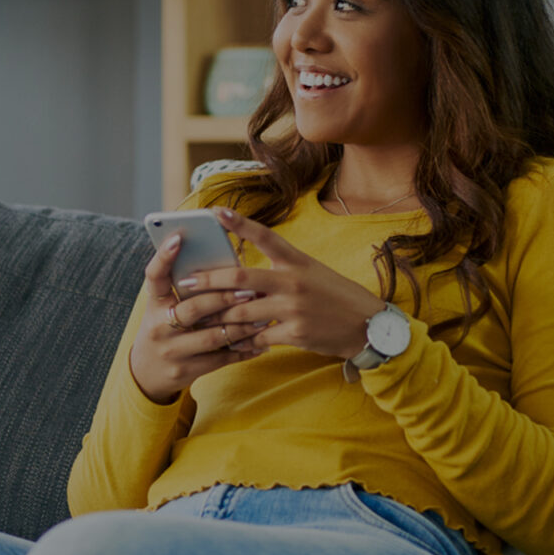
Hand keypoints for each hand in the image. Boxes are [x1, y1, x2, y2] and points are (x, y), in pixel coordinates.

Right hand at [128, 231, 266, 404]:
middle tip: (249, 290)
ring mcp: (171, 350)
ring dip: (241, 326)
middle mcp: (158, 326)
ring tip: (264, 317)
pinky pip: (220, 359)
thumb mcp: (165, 307)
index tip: (179, 237)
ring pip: (213, 335)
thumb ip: (186, 289)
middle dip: (224, 298)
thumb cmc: (165, 328)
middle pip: (194, 307)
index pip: (154, 276)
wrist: (146, 372)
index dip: (164, 256)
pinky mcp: (185, 370)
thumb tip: (223, 263)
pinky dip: (242, 350)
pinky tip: (260, 343)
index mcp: (154, 304)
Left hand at [187, 206, 387, 359]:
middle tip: (185, 283)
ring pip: (242, 312)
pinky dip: (242, 341)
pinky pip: (257, 338)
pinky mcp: (295, 334)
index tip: (216, 212)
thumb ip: (280, 270)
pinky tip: (230, 343)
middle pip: (240, 277)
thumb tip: (242, 273)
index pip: (265, 237)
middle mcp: (293, 282)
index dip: (240, 223)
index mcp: (297, 262)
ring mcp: (294, 308)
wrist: (368, 326)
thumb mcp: (311, 273)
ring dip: (218, 317)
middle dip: (209, 280)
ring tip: (197, 318)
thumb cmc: (334, 296)